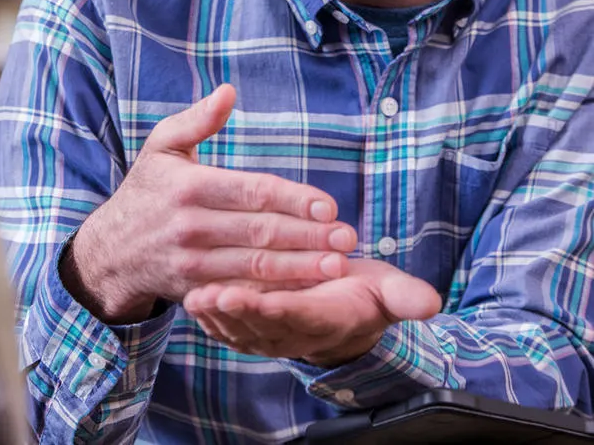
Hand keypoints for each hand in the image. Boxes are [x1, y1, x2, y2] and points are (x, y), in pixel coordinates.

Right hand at [61, 84, 357, 323]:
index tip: (328, 205)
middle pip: (260, 232)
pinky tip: (307, 289)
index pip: (251, 193)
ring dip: (301, 268)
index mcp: (189, 188)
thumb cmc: (146, 190)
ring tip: (338, 266)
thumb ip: (196, 120)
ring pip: (256, 268)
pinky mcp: (197, 291)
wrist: (111, 249)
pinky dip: (276, 293)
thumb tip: (229, 91)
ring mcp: (194, 264)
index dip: (292, 199)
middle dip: (308, 236)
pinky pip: (243, 292)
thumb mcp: (161, 146)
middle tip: (348, 237)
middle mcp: (192, 228)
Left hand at [183, 258, 441, 362]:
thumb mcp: (387, 291)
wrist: (344, 311)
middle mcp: (292, 333)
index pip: (294, 316)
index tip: (244, 294)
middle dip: (234, 312)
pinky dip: (210, 316)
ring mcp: (269, 334)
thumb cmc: (361, 291)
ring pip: (238, 328)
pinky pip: (228, 327)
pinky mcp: (252, 329)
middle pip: (258, 325)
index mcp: (324, 319)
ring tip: (194, 295)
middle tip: (210, 295)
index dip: (269, 308)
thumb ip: (404, 297)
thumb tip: (432, 304)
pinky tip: (192, 295)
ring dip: (215, 315)